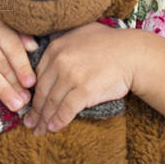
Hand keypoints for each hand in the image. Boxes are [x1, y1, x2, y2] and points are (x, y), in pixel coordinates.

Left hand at [22, 22, 137, 132]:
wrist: (134, 54)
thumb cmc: (112, 44)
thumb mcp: (82, 32)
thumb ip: (65, 41)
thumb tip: (53, 47)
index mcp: (56, 47)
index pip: (38, 75)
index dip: (33, 93)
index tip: (30, 105)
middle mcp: (60, 60)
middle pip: (42, 91)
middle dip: (35, 110)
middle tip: (30, 123)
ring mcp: (72, 75)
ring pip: (52, 102)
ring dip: (44, 119)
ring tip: (40, 130)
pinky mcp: (84, 90)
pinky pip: (66, 109)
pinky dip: (59, 121)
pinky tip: (54, 128)